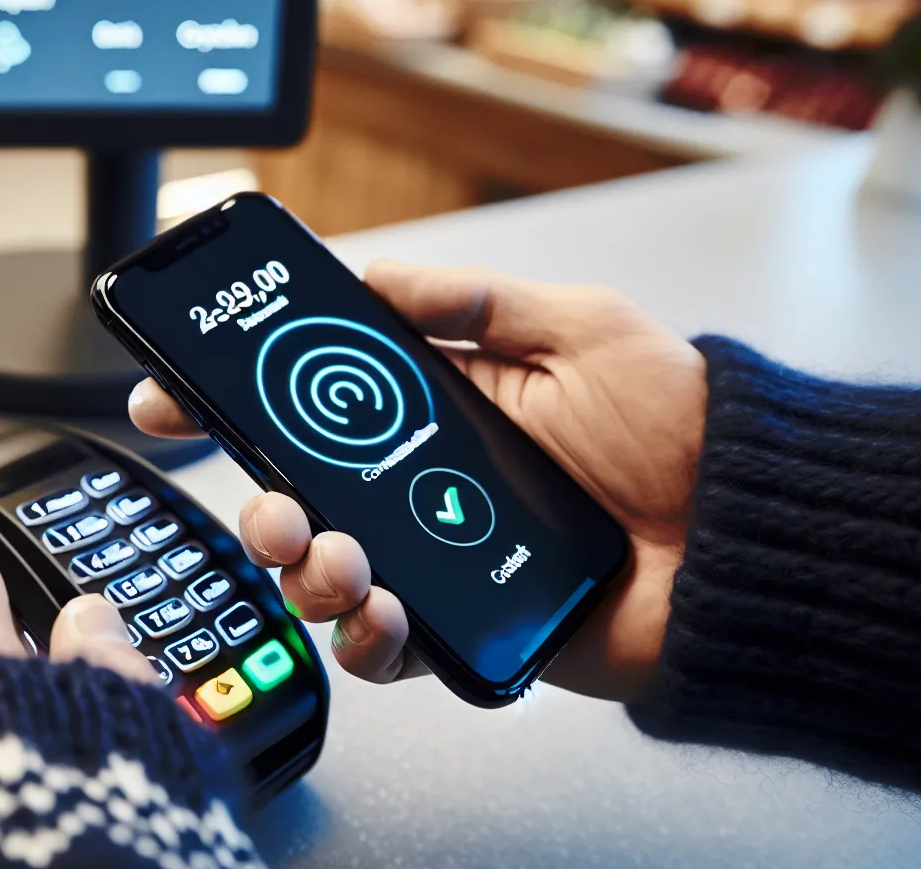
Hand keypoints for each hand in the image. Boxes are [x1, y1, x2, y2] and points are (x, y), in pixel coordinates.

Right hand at [129, 260, 706, 701]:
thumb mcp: (582, 329)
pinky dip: (359, 636)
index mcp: (435, 408)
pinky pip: (377, 647)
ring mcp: (433, 561)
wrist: (750, 542)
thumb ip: (479, 301)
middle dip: (253, 499)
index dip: (230, 395)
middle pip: (293, 494)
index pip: (310, 400)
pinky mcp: (457, 632)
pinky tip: (379, 610)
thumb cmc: (684, 429)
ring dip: (301, 567)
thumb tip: (380, 273)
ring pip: (319, 573)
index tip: (170, 392)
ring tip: (336, 556)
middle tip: (268, 503)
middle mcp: (419, 487)